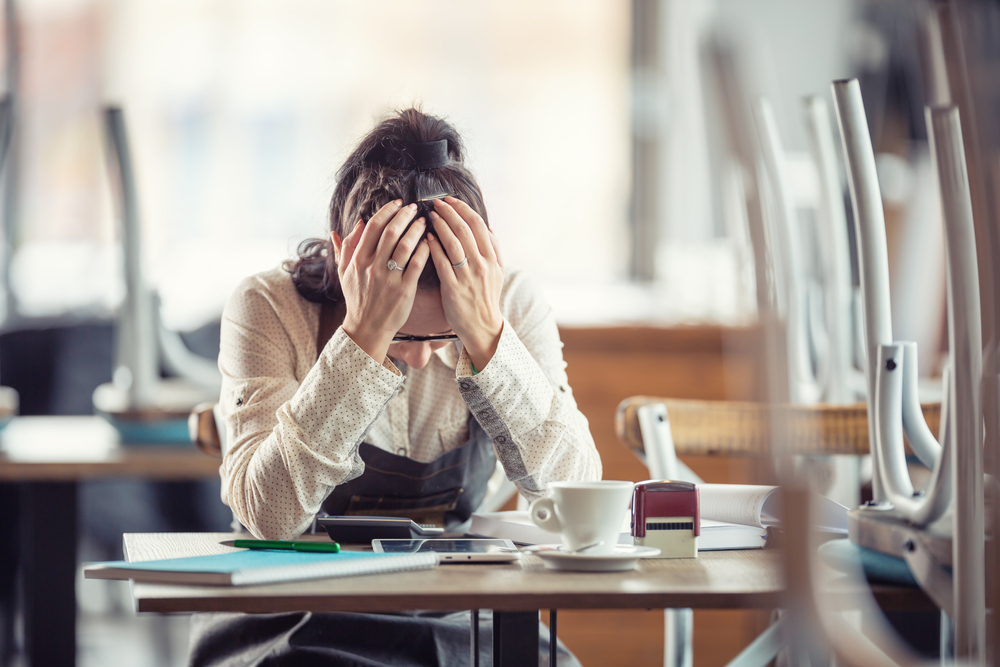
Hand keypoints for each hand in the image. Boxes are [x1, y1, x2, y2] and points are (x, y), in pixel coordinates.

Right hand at [333, 200, 429, 362]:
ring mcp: (389, 279)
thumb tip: (355, 223)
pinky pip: (416, 264)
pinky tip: (429, 241)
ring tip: (424, 221)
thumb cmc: (357, 299)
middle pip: (391, 232)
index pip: (373, 227)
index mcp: (358, 260)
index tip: (398, 203)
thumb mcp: (344, 273)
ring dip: (416, 229)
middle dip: (404, 215)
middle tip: (415, 207)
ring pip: (405, 245)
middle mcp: (373, 267)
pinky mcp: (404, 290)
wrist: (366, 329)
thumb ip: (346, 247)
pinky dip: (424, 249)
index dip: (387, 211)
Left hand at [426, 197, 504, 369]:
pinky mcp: (453, 288)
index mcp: (492, 258)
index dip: (464, 209)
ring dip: (440, 226)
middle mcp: (481, 265)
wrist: (483, 326)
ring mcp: (467, 276)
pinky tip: (426, 238)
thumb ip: (494, 250)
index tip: (451, 200)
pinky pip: (442, 262)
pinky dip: (434, 247)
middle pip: (465, 230)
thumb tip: (488, 228)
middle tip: (437, 202)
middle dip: (450, 212)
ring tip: (430, 215)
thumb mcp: (498, 273)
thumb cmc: (487, 298)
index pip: (478, 225)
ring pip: (453, 243)